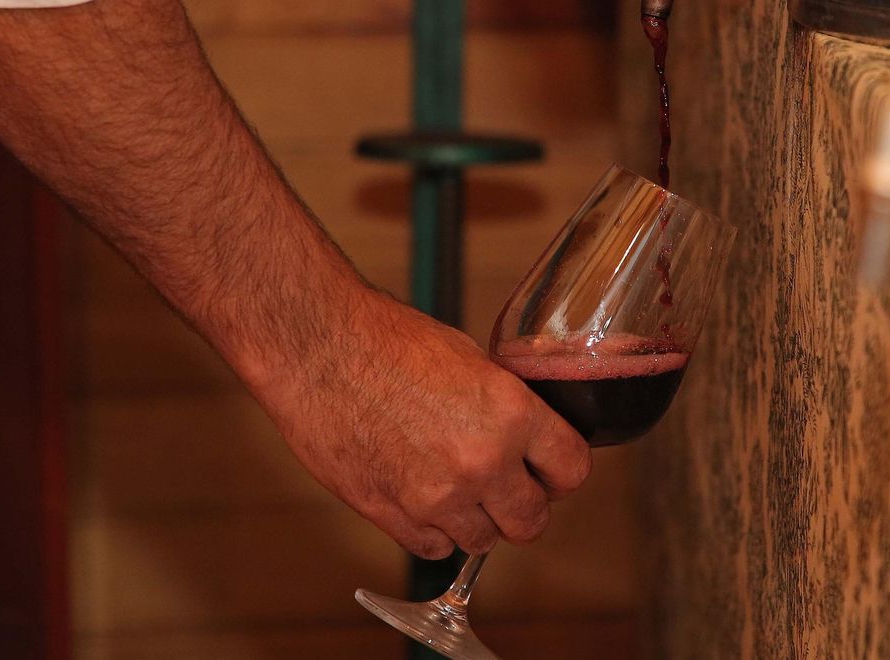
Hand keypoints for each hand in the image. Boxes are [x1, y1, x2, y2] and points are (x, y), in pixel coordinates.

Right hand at [255, 288, 592, 557]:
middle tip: (509, 486)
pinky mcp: (390, 514)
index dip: (562, 471)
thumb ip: (506, 407)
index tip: (551, 470)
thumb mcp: (473, 360)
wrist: (318, 348)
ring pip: (482, 542)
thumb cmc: (387, 341)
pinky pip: (432, 548)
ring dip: (476, 520)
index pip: (572, 469)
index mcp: (510, 414)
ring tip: (457, 485)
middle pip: (531, 521)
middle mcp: (481, 462)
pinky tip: (423, 496)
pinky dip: (433, 531)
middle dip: (525, 505)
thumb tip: (527, 435)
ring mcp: (434, 495)